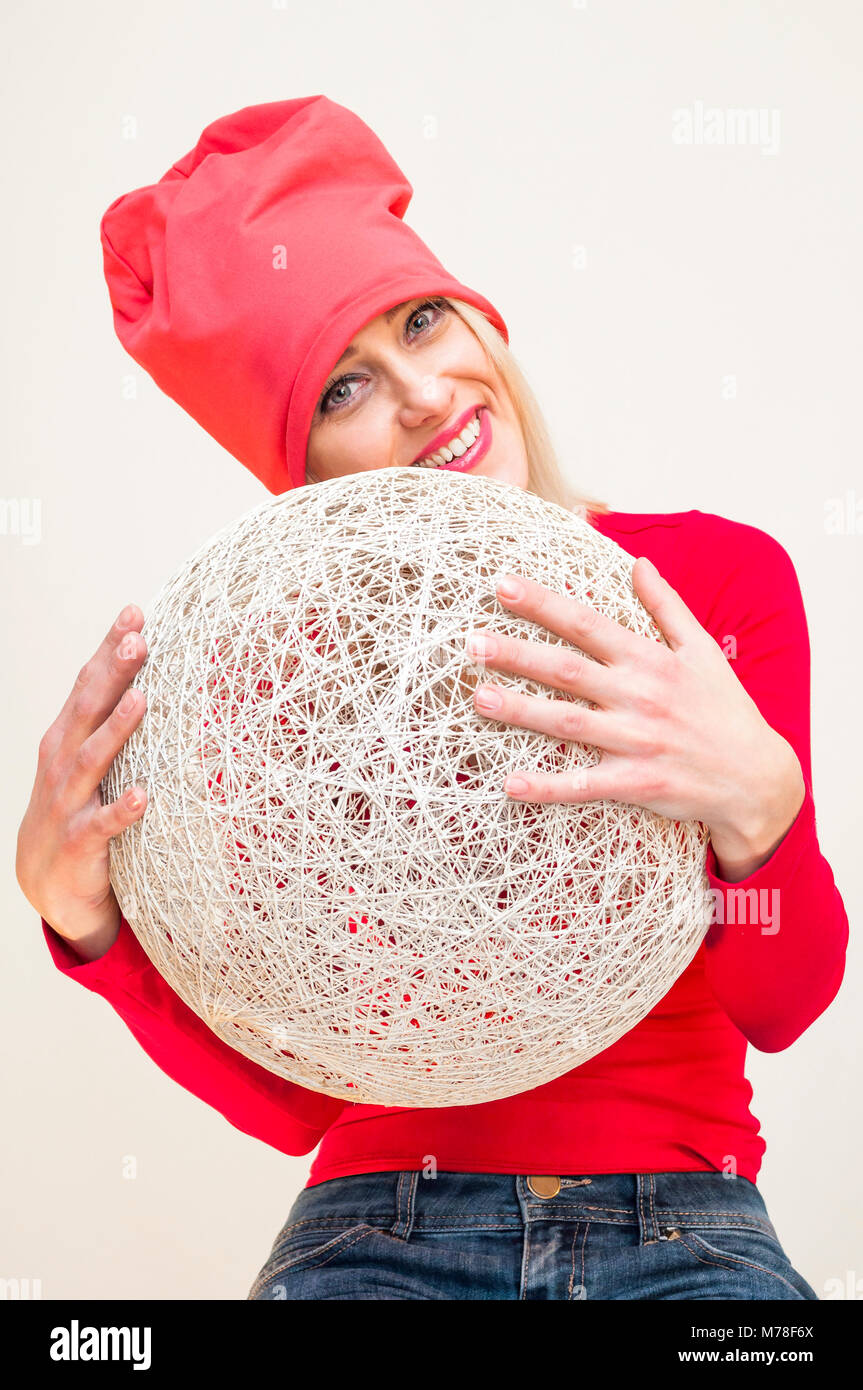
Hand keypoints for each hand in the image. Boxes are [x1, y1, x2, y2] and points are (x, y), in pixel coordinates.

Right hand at [16, 604, 149, 948]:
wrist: (48, 883)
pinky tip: (142, 797)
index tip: (135, 613)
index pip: (88, 683)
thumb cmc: (77, 809)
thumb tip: (154, 676)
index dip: (108, 649)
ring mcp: (68, 802)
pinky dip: (121, 811)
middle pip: (89, 709)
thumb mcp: (87, 761)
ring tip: (141, 700)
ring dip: (117, 729)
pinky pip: (102, 825)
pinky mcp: (79, 842)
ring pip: (92, 760)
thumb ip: (111, 722)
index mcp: (67, 737)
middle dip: (112, 674)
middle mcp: (62, 762)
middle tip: (137, 640)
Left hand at [465, 559, 803, 862]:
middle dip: (517, 653)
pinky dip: (548, 787)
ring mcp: (636, 741)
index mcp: (649, 660)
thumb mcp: (702, 650)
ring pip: (568, 723)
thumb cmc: (725, 710)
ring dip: (521, 710)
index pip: (587, 624)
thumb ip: (667, 606)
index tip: (503, 585)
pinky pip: (584, 785)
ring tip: (478, 697)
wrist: (757, 778)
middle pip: (567, 670)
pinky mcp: (636, 783)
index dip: (544, 604)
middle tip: (471, 642)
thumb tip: (639, 563)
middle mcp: (639, 696)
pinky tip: (510, 784)